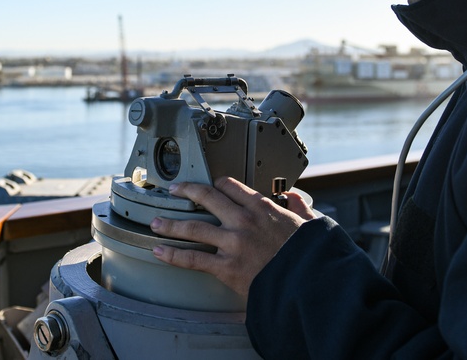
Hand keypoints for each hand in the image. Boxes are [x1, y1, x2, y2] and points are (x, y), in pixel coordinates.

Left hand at [150, 177, 320, 296]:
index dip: (217, 183)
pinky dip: (173, 255)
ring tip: (155, 221)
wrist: (309, 282)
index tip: (210, 184)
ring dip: (171, 223)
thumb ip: (300, 206)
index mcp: (263, 207)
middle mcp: (244, 220)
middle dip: (187, 191)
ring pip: (193, 226)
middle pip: (207, 198)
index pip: (232, 186)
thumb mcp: (310, 223)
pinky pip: (193, 258)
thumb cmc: (311, 255)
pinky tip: (159, 252)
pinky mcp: (226, 267)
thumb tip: (295, 196)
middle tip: (175, 190)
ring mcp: (233, 243)